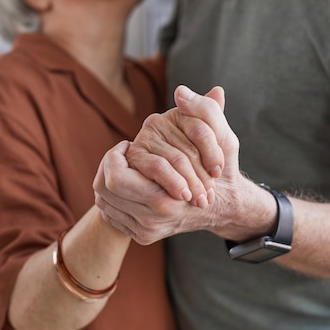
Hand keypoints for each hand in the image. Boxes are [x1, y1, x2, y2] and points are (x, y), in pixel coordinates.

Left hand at [94, 86, 244, 244]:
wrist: (226, 207)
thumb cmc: (223, 170)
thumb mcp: (223, 138)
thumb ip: (206, 112)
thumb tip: (181, 92)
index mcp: (166, 200)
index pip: (115, 176)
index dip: (115, 156)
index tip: (128, 146)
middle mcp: (152, 220)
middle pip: (104, 190)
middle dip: (109, 167)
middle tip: (122, 154)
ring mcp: (145, 231)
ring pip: (104, 202)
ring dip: (108, 180)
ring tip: (125, 166)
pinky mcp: (142, 236)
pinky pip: (111, 213)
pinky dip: (113, 196)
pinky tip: (128, 183)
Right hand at [126, 85, 227, 207]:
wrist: (201, 195)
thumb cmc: (212, 167)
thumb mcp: (223, 140)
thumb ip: (212, 113)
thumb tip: (196, 91)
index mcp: (180, 112)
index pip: (199, 126)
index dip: (213, 152)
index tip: (218, 171)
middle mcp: (157, 121)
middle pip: (187, 149)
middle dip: (201, 174)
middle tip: (210, 194)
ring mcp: (143, 139)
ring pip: (175, 160)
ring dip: (191, 183)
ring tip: (200, 200)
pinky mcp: (133, 158)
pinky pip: (158, 168)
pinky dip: (174, 184)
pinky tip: (182, 195)